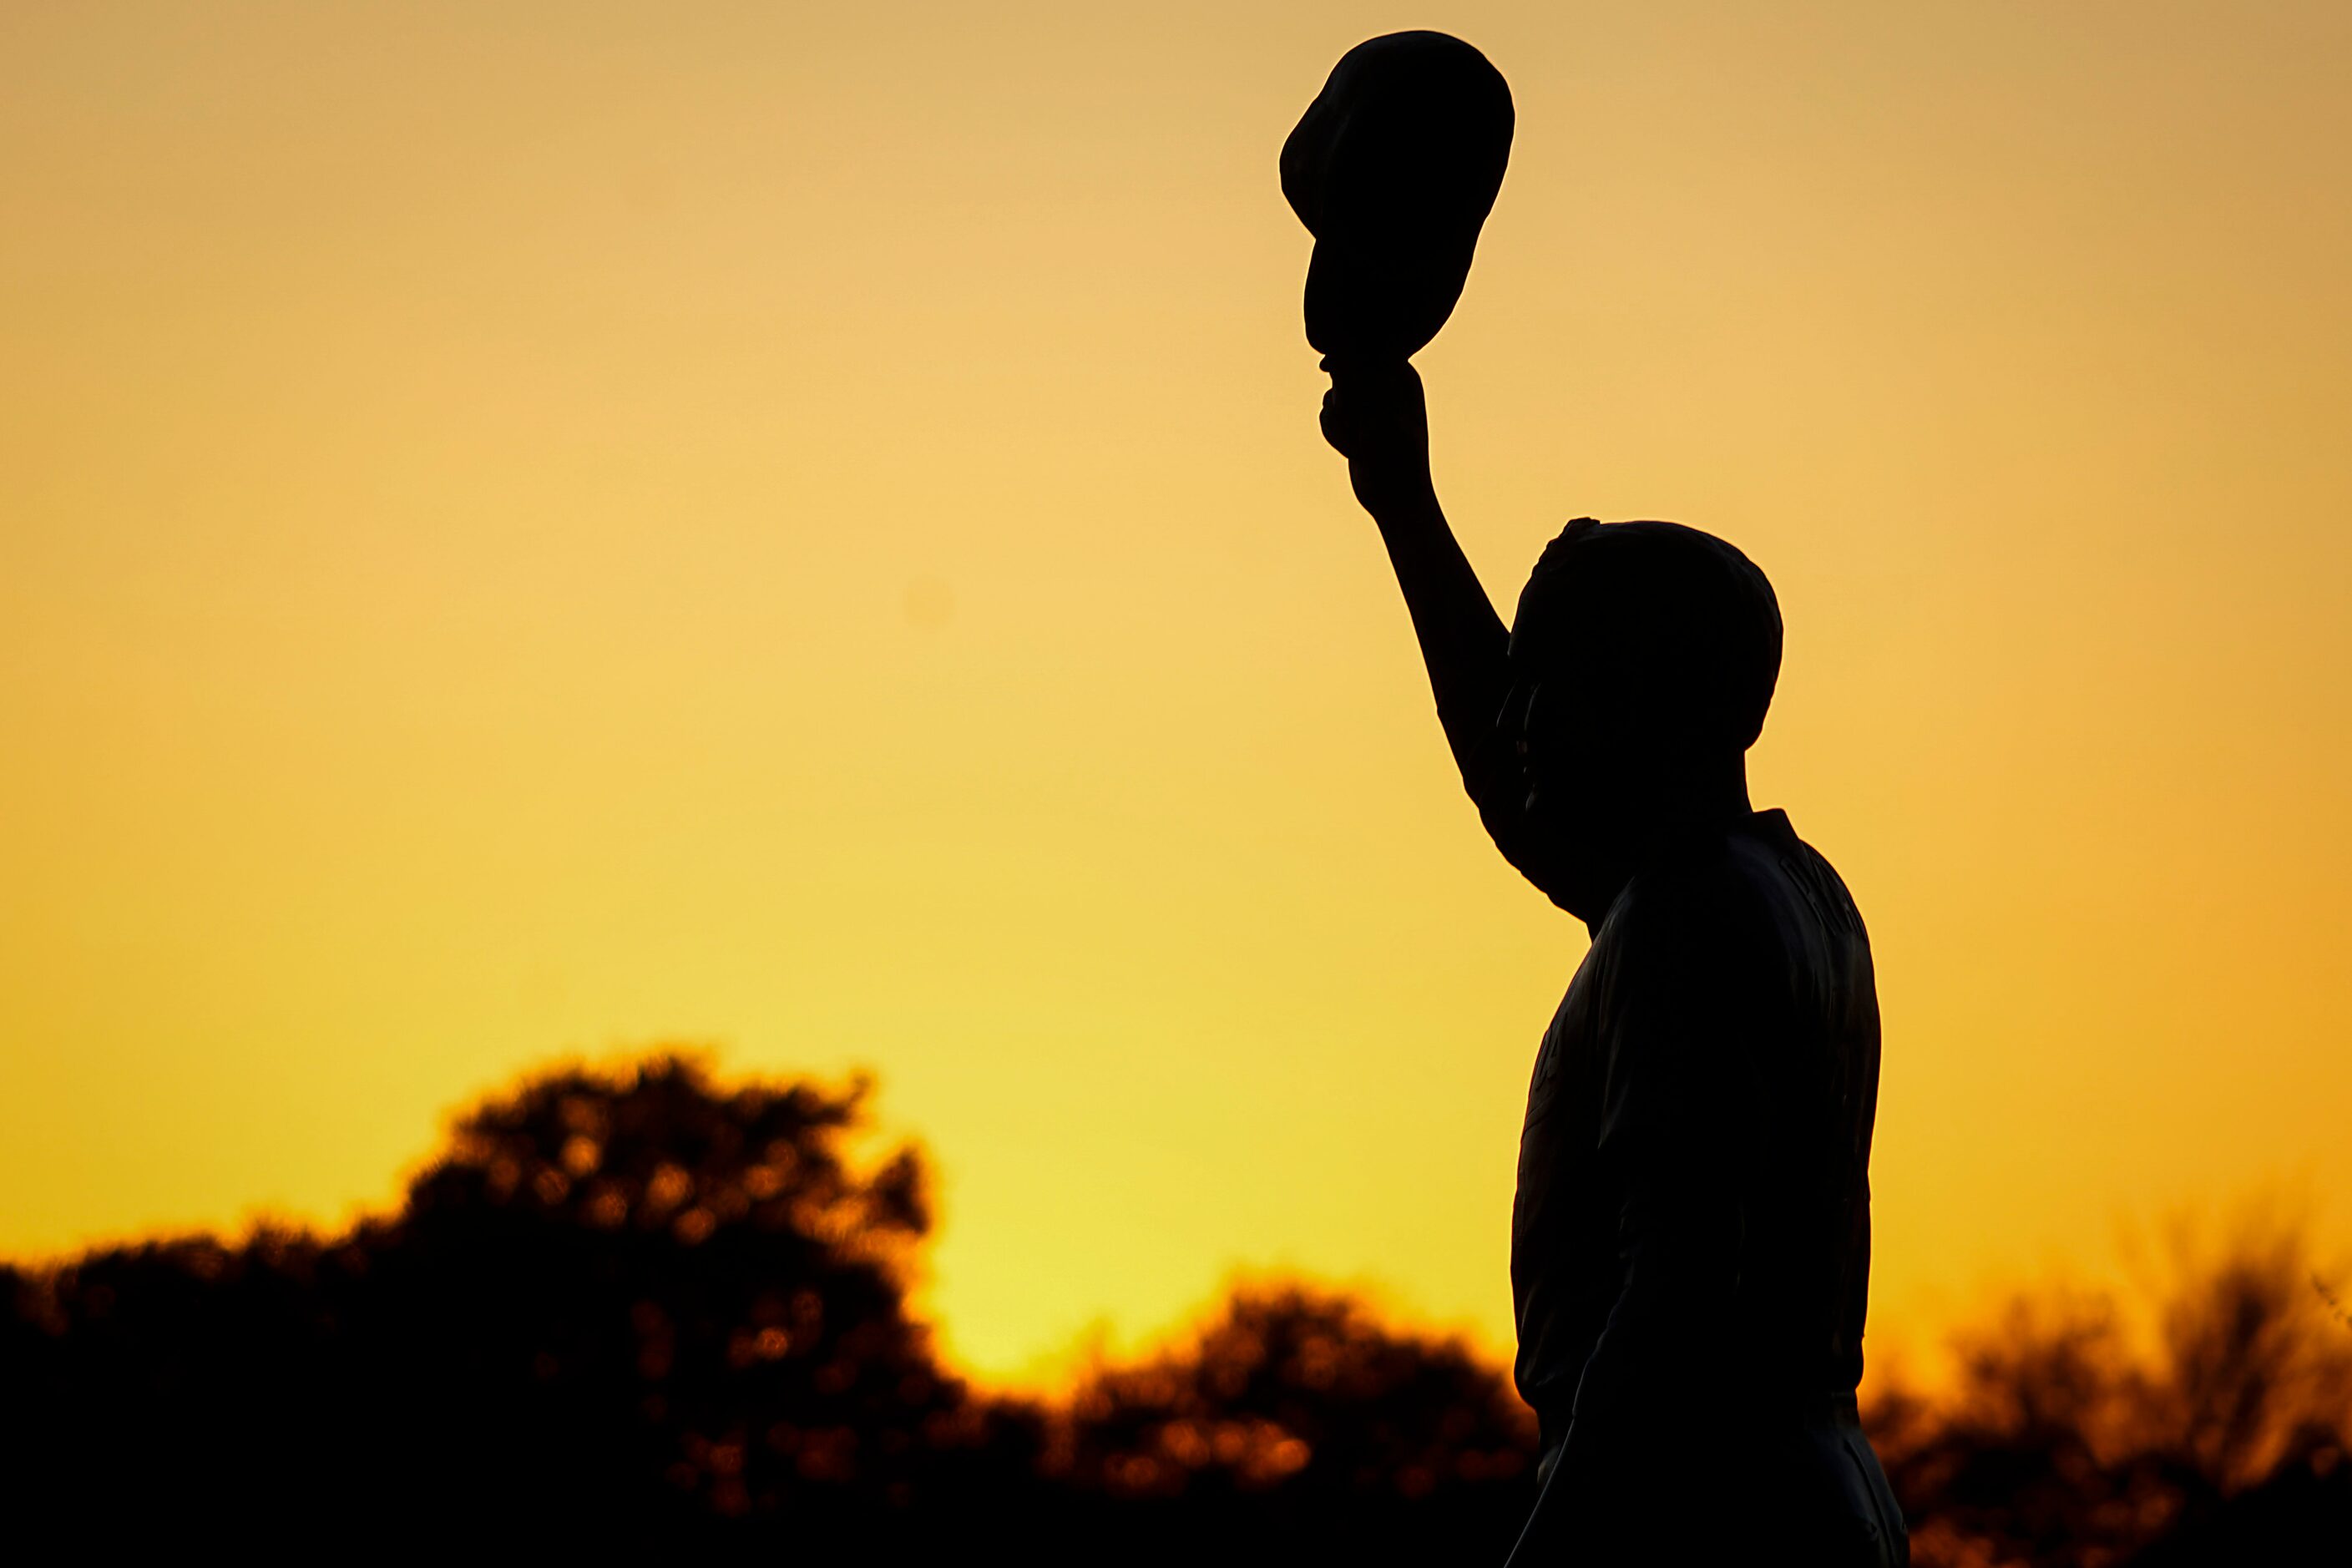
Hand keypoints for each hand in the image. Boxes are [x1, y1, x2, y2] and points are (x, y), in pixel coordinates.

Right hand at [1319, 358, 1435, 517]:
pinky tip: (1351, 451)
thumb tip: (1339, 362)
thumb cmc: (1397, 462)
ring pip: (1332, 394)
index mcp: (1404, 376)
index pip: (1364, 354)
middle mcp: (1387, 384)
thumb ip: (1361, 391)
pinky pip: (1327, 411)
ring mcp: (1369, 403)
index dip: (1351, 380)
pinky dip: (1332, 431)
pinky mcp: (1354, 419)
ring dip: (1336, 422)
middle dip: (1341, 403)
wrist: (1396, 497)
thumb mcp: (1379, 424)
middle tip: (1360, 431)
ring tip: (1357, 446)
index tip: (1362, 413)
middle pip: (1343, 372)